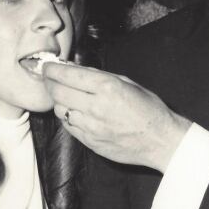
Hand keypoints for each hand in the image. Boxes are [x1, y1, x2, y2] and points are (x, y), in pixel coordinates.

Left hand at [42, 62, 190, 172]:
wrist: (160, 141)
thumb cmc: (149, 110)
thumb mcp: (128, 83)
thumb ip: (101, 76)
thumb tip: (77, 70)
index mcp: (107, 88)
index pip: (68, 75)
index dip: (53, 69)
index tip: (48, 66)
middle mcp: (96, 107)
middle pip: (57, 92)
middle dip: (50, 83)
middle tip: (49, 78)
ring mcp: (91, 127)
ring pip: (60, 110)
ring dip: (59, 101)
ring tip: (66, 96)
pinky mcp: (90, 142)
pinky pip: (69, 127)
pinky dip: (68, 117)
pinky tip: (75, 112)